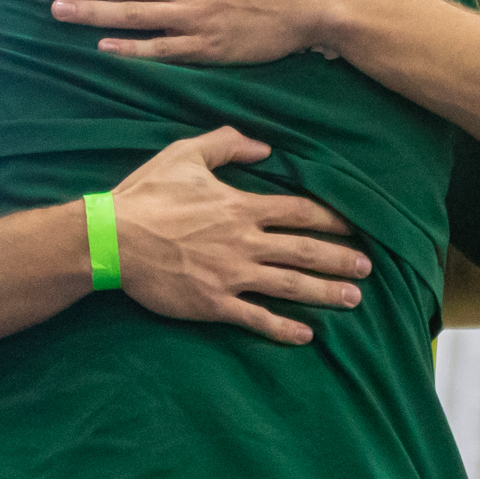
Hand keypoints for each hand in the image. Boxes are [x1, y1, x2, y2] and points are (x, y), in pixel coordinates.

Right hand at [111, 127, 370, 344]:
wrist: (111, 239)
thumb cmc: (147, 194)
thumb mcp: (185, 154)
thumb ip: (227, 144)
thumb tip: (264, 148)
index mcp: (241, 207)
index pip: (300, 212)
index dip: (331, 219)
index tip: (353, 227)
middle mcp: (244, 242)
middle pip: (305, 251)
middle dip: (340, 259)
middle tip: (368, 268)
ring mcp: (231, 276)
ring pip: (290, 285)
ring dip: (324, 292)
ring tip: (353, 299)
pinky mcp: (213, 304)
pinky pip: (256, 319)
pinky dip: (283, 328)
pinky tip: (306, 333)